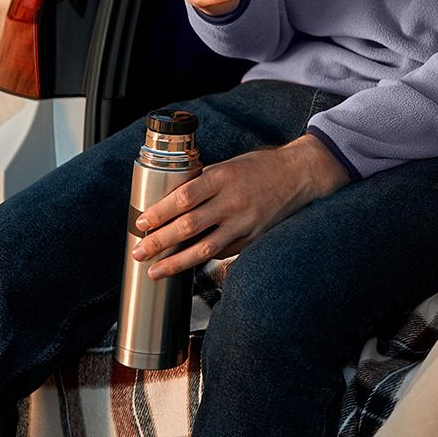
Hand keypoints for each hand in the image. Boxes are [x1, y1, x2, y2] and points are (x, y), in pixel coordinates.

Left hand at [130, 134, 347, 279]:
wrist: (299, 175)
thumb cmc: (260, 168)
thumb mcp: (229, 165)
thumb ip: (202, 182)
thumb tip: (169, 202)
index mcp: (224, 177)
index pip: (184, 197)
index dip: (160, 213)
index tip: (142, 223)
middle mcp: (233, 201)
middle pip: (189, 225)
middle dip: (159, 241)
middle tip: (139, 252)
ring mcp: (245, 222)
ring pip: (204, 248)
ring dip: (175, 262)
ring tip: (155, 271)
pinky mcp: (253, 237)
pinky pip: (222, 252)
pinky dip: (201, 261)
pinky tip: (185, 266)